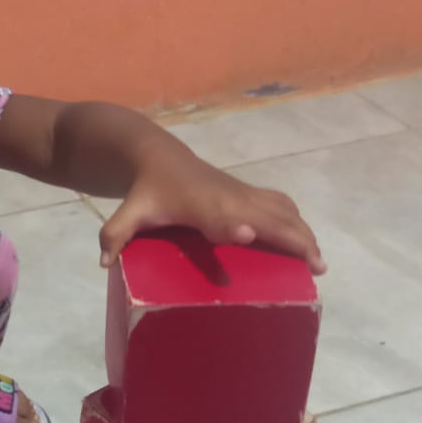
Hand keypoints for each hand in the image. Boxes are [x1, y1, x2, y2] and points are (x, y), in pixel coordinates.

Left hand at [99, 135, 325, 272]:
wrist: (156, 155)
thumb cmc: (145, 190)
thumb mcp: (128, 211)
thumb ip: (115, 234)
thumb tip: (103, 261)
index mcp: (200, 203)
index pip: (220, 215)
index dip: (233, 223)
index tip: (249, 233)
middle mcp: (228, 196)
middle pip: (268, 215)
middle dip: (294, 238)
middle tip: (316, 267)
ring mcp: (242, 192)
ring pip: (282, 210)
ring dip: (303, 233)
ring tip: (318, 262)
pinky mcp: (247, 191)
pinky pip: (279, 204)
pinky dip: (296, 222)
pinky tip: (304, 241)